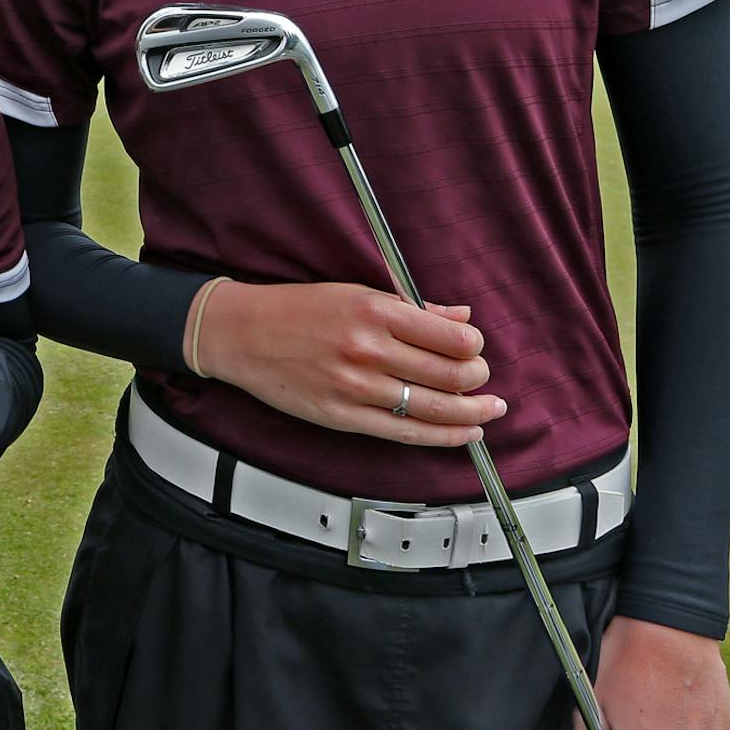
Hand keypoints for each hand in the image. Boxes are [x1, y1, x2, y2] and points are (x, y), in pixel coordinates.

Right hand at [189, 279, 499, 446]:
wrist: (241, 334)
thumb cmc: (295, 310)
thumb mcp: (355, 293)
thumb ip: (412, 308)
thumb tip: (460, 318)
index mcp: (374, 311)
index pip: (452, 337)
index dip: (475, 347)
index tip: (474, 348)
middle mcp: (368, 349)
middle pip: (450, 375)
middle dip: (478, 380)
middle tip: (482, 379)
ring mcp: (355, 387)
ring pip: (434, 408)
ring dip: (472, 413)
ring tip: (488, 410)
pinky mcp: (342, 416)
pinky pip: (405, 432)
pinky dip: (442, 436)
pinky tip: (462, 433)